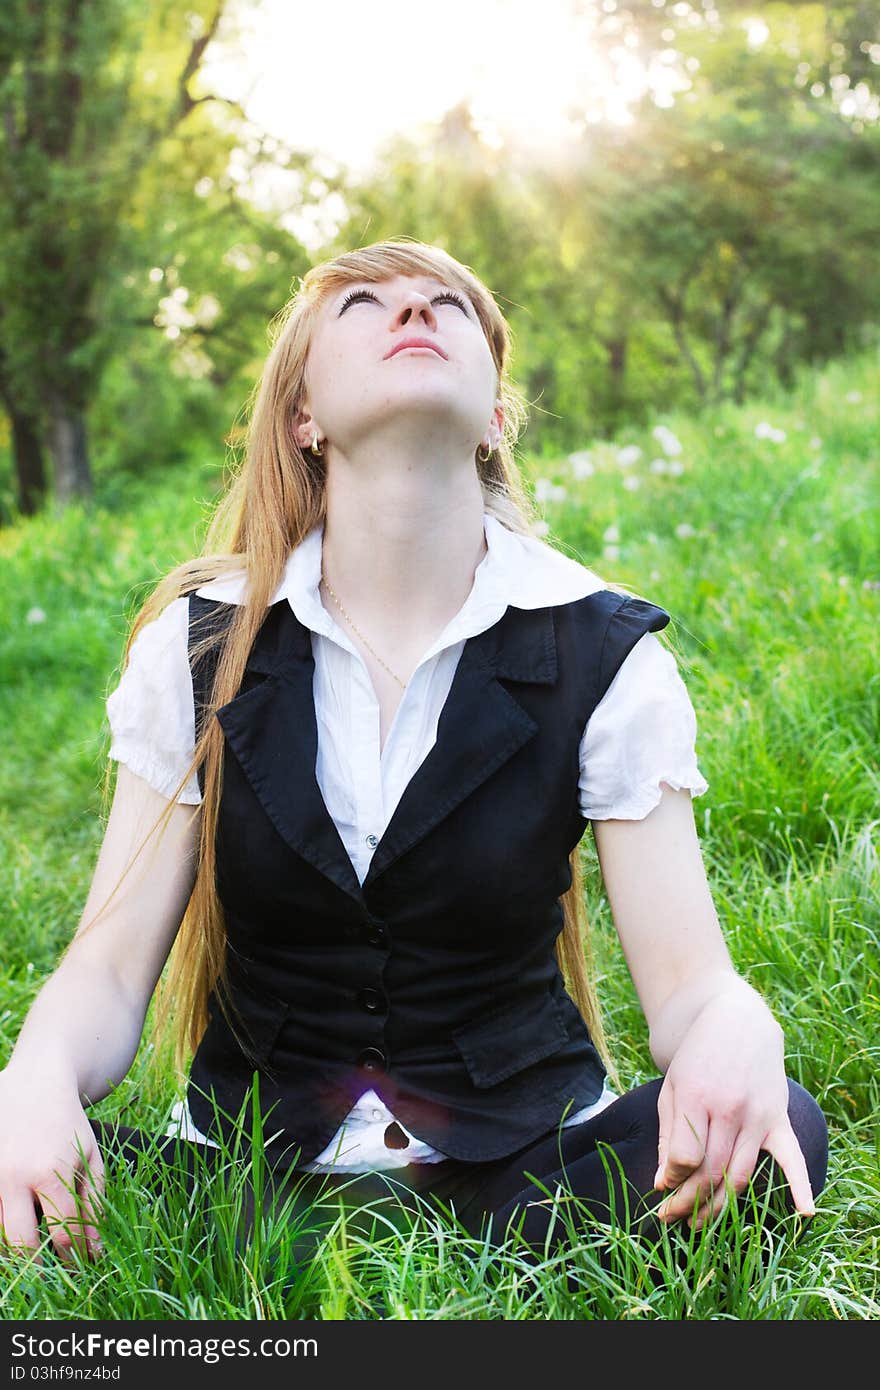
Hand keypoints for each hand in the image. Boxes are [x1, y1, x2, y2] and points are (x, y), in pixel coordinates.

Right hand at [0, 1067, 104, 1266]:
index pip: (62, 1233)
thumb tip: (94, 1248)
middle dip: (37, 1264)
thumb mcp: (90, 1157)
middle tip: (49, 1270)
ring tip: (33, 1239)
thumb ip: (93, 1202)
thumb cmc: (67, 1122)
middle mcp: (13, 1178)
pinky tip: (16, 1218)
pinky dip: (2, 1220)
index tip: (79, 1266)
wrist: (34, 1083)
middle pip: (21, 1243)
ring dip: (15, 1242)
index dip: (74, 1256)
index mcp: (49, 1173)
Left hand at [652, 987, 814, 1228]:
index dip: (672, 1179)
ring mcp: (758, 1115)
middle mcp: (730, 1108)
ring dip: (720, 1206)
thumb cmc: (697, 1057)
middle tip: (673, 1219)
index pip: (687, 1157)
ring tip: (699, 1222)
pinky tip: (804, 1212)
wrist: (736, 1021)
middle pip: (713, 1171)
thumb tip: (663, 1182)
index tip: (663, 1187)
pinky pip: (792, 1156)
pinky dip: (801, 1185)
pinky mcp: (777, 1118)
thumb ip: (669, 1135)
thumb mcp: (672, 1088)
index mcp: (697, 1096)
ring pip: (741, 1174)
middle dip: (689, 1202)